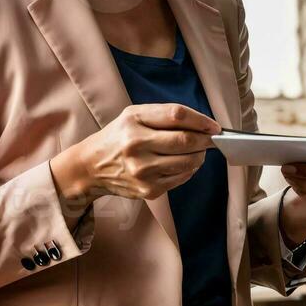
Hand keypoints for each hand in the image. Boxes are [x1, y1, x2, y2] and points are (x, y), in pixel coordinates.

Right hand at [49, 103, 217, 210]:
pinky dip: (190, 170)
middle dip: (205, 140)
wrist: (91, 167)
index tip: (214, 126)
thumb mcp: (135, 115)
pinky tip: (184, 164)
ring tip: (197, 151)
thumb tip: (204, 125)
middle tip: (212, 140)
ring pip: (188, 162)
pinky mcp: (147, 190)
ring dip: (200, 156)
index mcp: (133, 122)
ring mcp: (142, 171)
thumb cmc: (119, 136)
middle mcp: (135, 146)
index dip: (201, 120)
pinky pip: (181, 178)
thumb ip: (167, 115)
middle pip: (186, 141)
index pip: (177, 116)